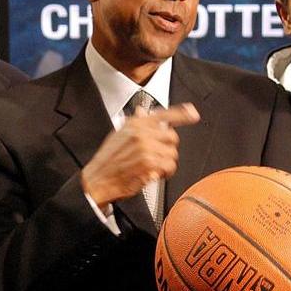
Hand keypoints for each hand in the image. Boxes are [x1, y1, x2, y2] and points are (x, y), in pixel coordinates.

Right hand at [81, 103, 199, 207]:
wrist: (98, 178)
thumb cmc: (107, 160)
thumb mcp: (118, 134)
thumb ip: (135, 123)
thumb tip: (143, 112)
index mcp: (135, 123)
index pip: (163, 114)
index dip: (182, 113)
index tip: (193, 113)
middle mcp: (142, 133)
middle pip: (172, 137)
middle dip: (168, 149)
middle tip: (158, 156)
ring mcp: (147, 148)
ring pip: (172, 154)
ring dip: (166, 163)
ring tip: (153, 167)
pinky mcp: (150, 163)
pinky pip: (169, 166)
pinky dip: (165, 173)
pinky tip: (154, 174)